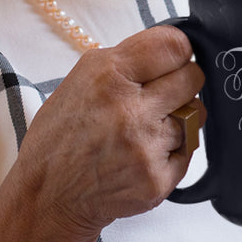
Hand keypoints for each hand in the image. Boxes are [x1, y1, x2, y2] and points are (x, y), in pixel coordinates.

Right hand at [7, 25, 205, 237]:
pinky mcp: (157, 179)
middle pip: (192, 77)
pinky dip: (171, 152)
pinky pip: (188, 150)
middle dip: (182, 83)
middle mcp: (129, 108)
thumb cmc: (63, 135)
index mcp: (107, 75)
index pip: (174, 45)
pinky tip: (142, 156)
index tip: (173, 60)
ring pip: (194, 115)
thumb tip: (175, 50)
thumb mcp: (81, 80)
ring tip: (144, 130)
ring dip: (177, 120)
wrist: (47, 196)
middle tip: (161, 96)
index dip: (178, 52)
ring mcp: (146, 146)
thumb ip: (129, 61)